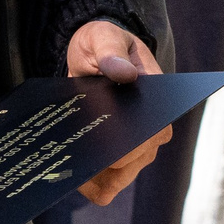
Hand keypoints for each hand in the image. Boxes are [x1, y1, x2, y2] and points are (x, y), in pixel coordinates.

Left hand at [66, 21, 166, 205]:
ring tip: (64, 167)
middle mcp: (152, 134)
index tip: (96, 147)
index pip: (149, 137)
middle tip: (68, 157)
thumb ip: (111, 51)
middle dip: (100, 163)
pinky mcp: (117, 158)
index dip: (124, 147)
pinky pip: (106, 185)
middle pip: (128, 165)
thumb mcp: (104, 38)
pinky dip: (88, 183)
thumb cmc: (104, 45)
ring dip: (91, 176)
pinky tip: (68, 174)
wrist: (95, 55)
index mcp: (159, 105)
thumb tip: (125, 73)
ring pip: (115, 180)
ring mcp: (136, 150)